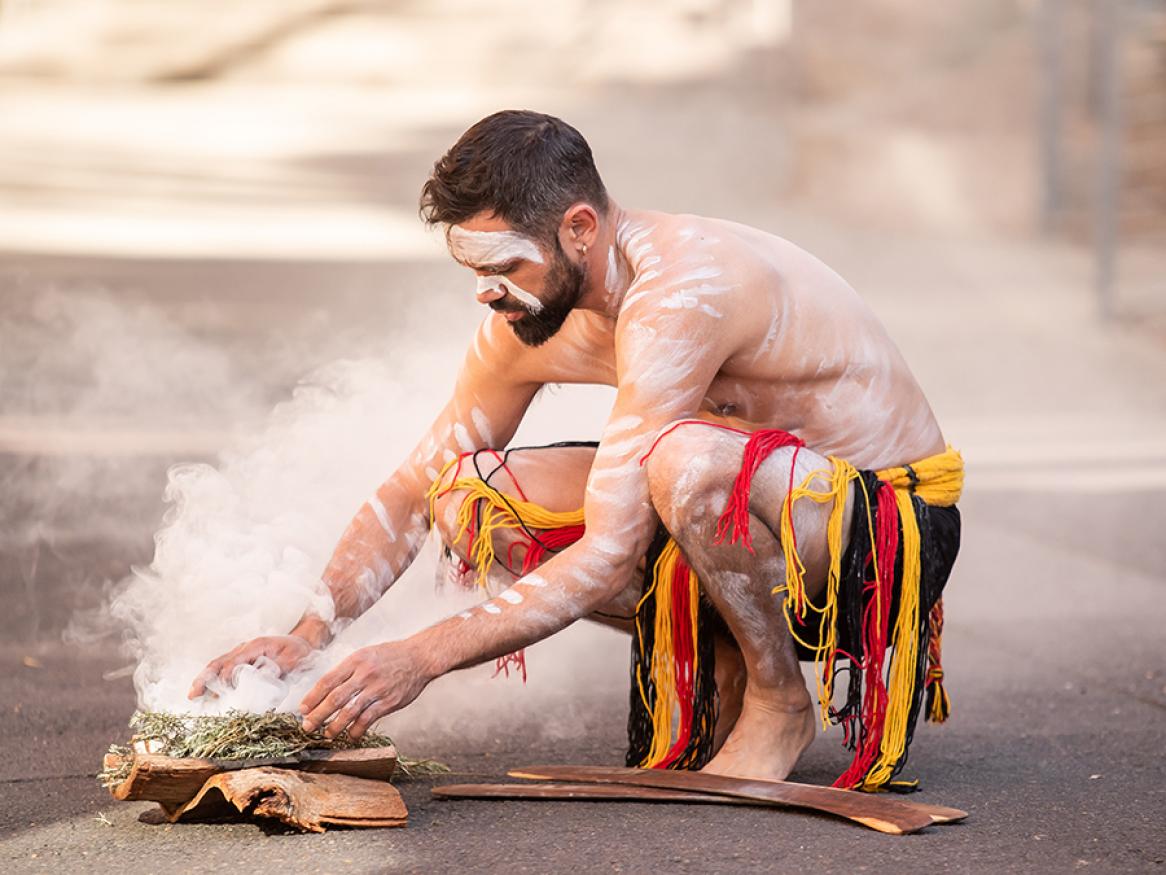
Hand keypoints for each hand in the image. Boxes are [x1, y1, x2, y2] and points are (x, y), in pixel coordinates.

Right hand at [188, 634, 315, 698]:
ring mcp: (241, 654)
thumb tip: (262, 678)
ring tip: (193, 695)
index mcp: (255, 646)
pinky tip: (206, 694)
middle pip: (219, 662)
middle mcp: (244, 649)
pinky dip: (213, 680)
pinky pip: (224, 669)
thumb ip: (279, 667)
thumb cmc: (298, 651)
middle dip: (205, 678)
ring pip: (218, 665)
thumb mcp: (294, 658)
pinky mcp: (242, 661)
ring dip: (204, 680)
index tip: (223, 692)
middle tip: (193, 694)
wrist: (302, 642)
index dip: (226, 677)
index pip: (234, 662)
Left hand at [299, 641, 431, 739]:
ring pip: (349, 712)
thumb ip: (348, 670)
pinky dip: (356, 730)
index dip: (312, 697)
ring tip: (326, 734)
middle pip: (335, 698)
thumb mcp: (366, 654)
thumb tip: (326, 689)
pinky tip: (350, 735)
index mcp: (356, 660)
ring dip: (335, 726)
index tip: (303, 708)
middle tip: (307, 726)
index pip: (328, 681)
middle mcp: (365, 674)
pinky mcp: (389, 702)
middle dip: (318, 715)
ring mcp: (377, 689)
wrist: (420, 657)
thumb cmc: (391, 655)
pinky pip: (368, 719)